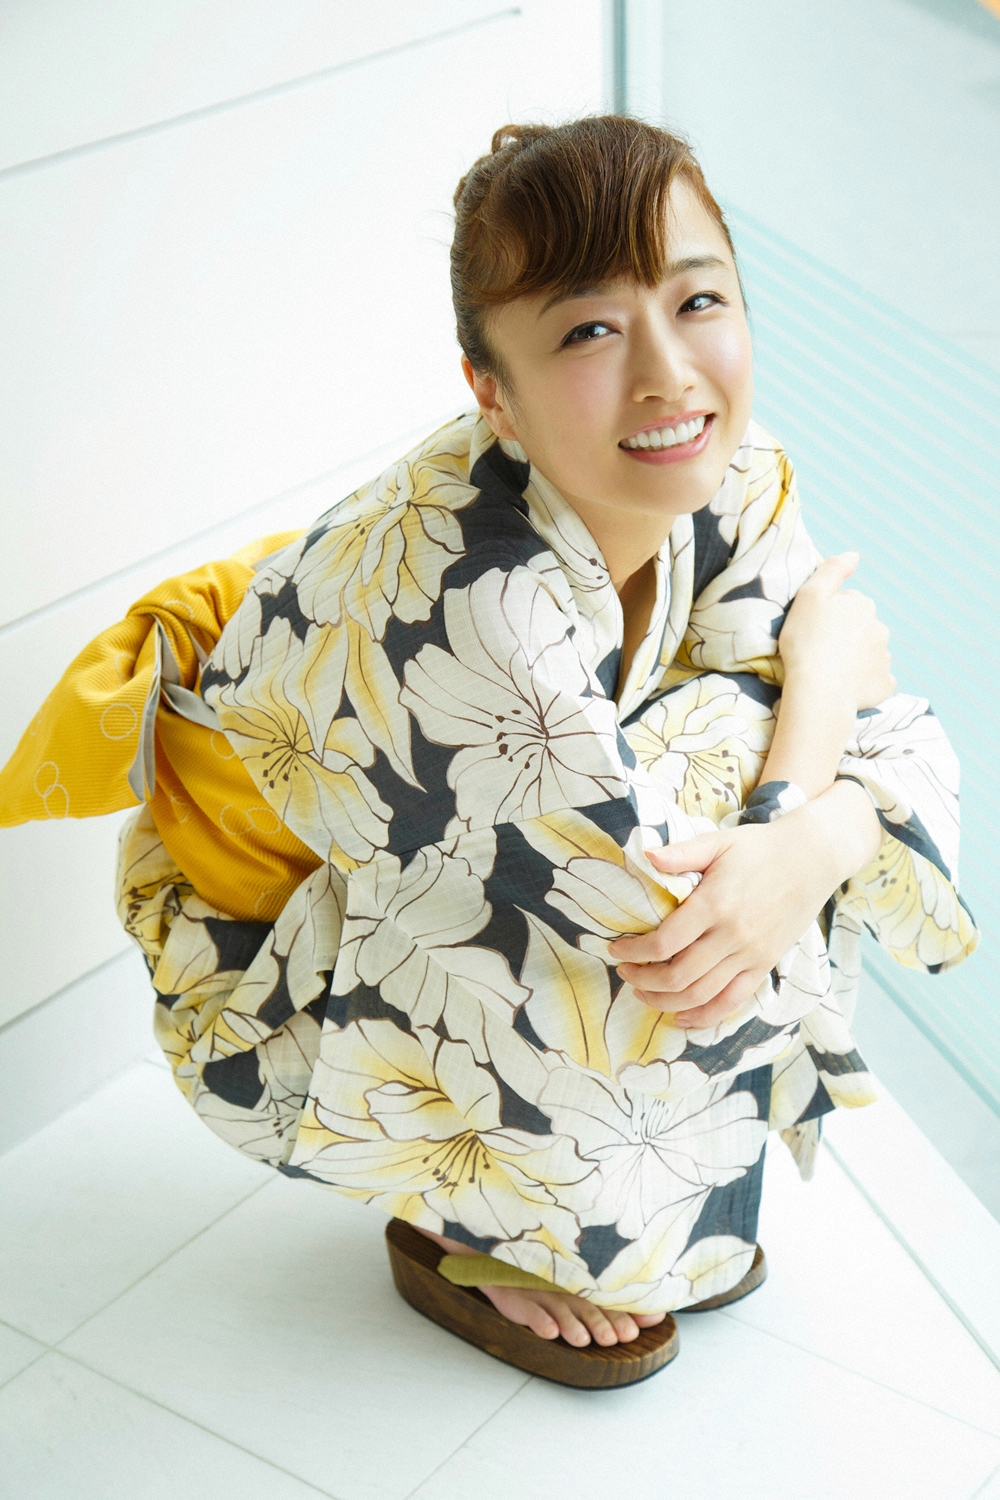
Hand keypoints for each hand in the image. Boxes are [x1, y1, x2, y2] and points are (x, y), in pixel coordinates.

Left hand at [607, 783, 881, 1029]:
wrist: (812, 858)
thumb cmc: (760, 848)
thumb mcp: (719, 842)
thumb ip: (681, 853)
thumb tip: (644, 855)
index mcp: (716, 904)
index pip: (665, 942)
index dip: (635, 952)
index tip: (616, 950)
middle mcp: (733, 935)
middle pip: (679, 975)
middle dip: (644, 980)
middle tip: (625, 973)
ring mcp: (751, 955)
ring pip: (701, 994)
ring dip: (666, 1001)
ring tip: (643, 993)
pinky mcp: (764, 965)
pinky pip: (732, 1002)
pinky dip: (704, 1016)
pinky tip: (681, 1017)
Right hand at [779, 553, 893, 710]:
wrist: (818, 691)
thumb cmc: (807, 642)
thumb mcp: (810, 596)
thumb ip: (832, 570)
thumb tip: (854, 554)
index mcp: (863, 606)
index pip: (847, 603)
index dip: (828, 614)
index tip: (813, 628)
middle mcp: (880, 629)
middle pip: (861, 627)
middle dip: (845, 634)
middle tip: (820, 649)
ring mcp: (884, 659)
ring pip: (869, 652)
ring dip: (855, 658)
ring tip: (831, 670)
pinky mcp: (884, 685)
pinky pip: (876, 679)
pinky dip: (864, 681)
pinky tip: (847, 686)